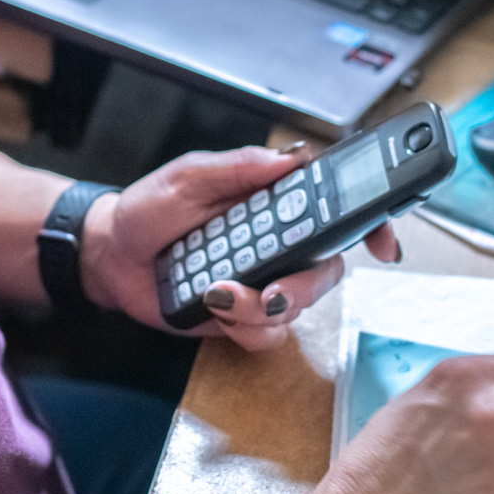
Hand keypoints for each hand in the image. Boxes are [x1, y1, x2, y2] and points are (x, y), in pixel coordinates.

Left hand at [78, 143, 399, 349]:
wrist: (111, 256)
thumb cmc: (147, 210)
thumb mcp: (189, 176)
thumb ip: (240, 167)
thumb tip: (292, 159)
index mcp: (274, 202)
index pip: (338, 209)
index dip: (372, 224)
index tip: (382, 244)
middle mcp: (280, 244)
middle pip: (327, 270)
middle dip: (303, 285)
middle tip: (271, 290)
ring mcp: (263, 282)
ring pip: (297, 308)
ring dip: (258, 307)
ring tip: (219, 292)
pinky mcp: (242, 316)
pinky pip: (265, 334)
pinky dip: (240, 325)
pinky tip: (211, 305)